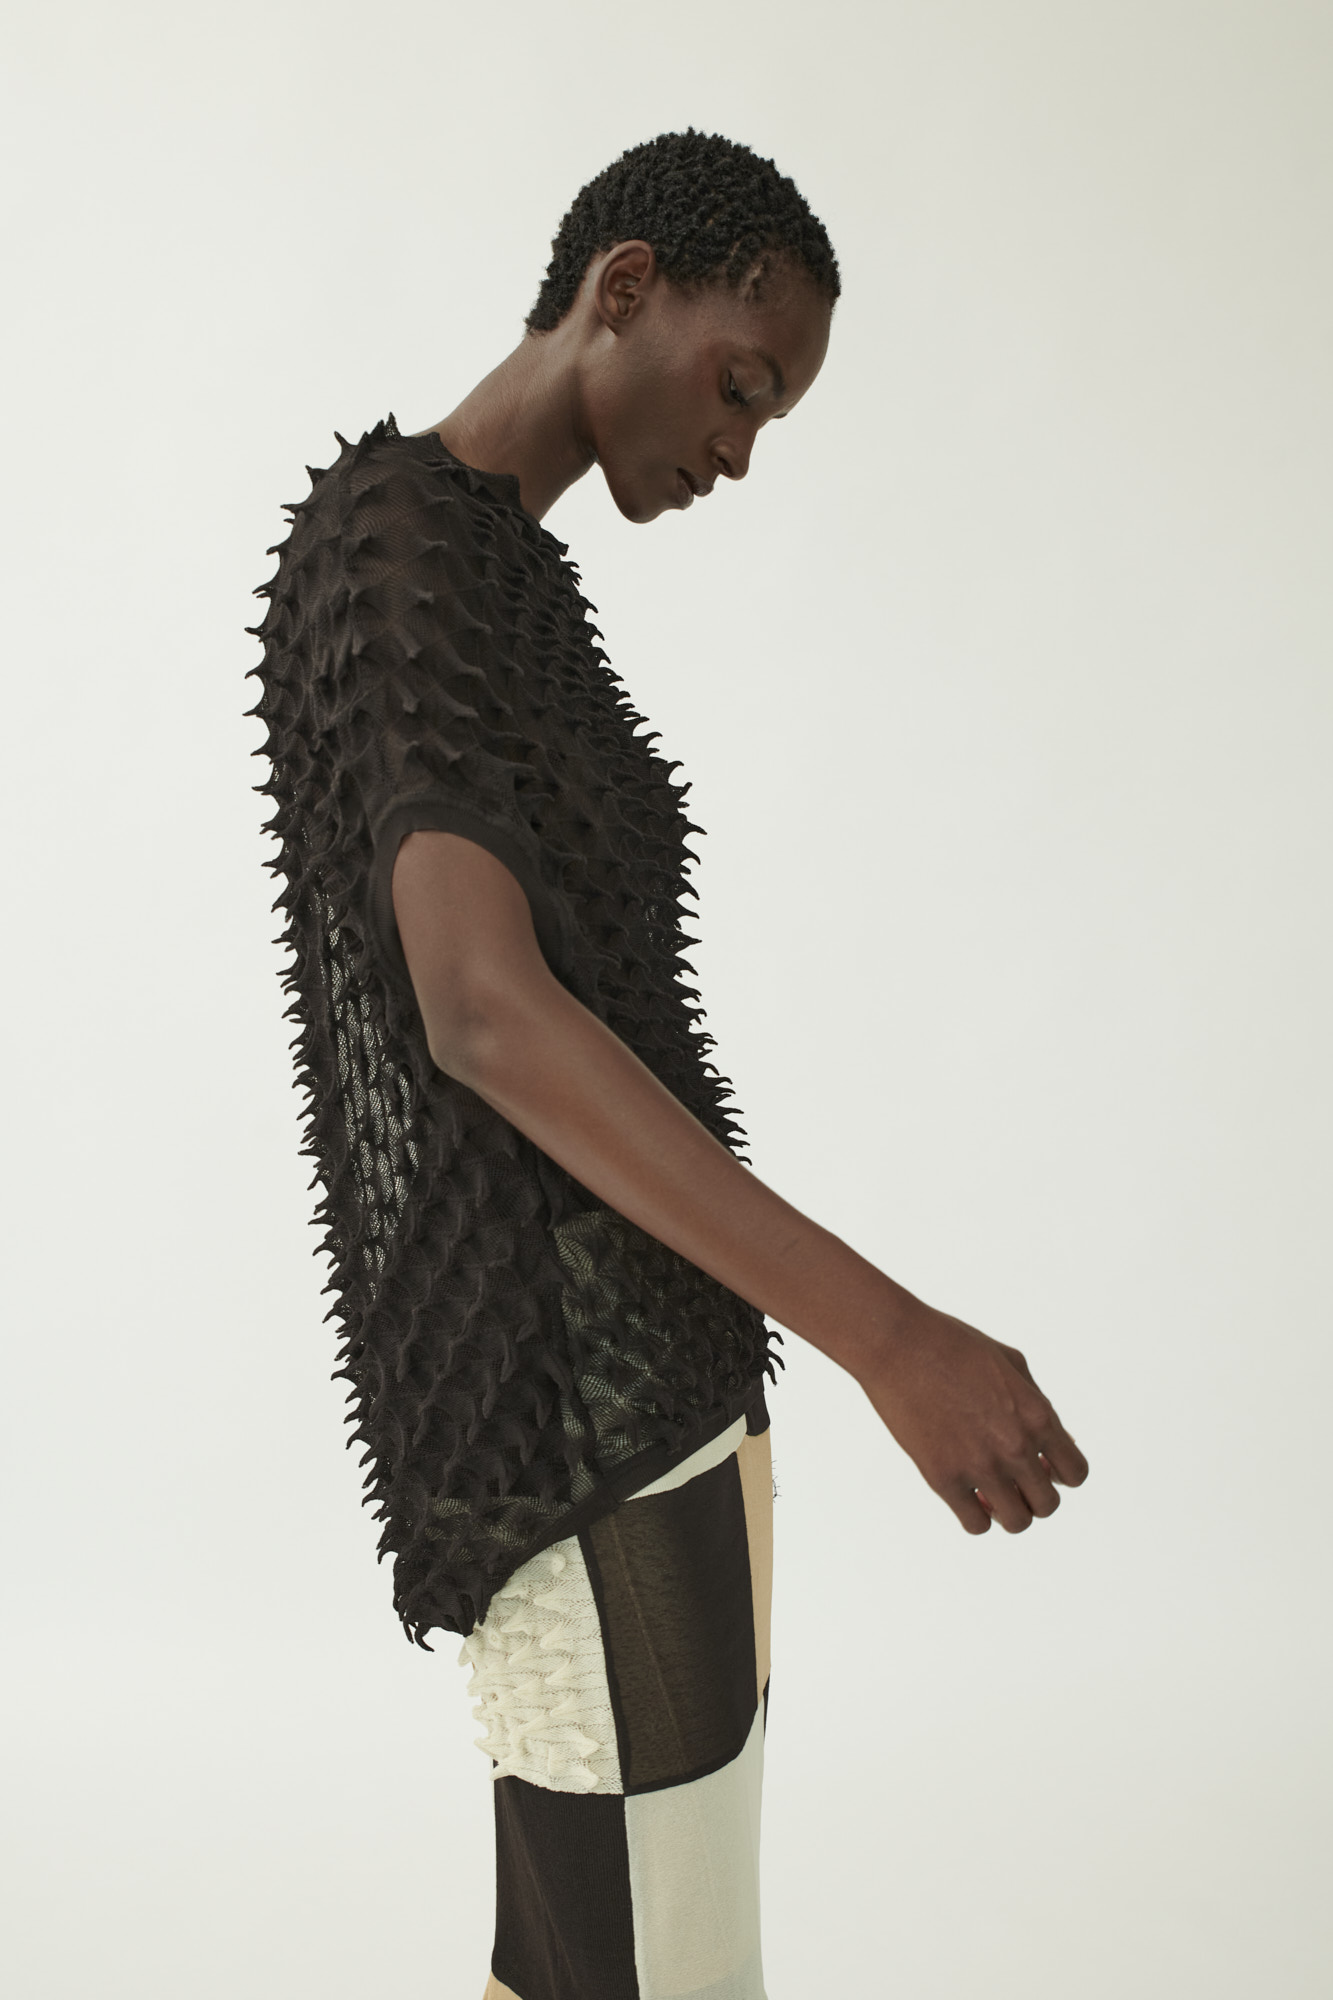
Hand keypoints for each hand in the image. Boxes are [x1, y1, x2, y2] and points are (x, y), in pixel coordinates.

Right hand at [861, 1302, 1088, 1533]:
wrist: (897, 1344)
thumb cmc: (953, 1345)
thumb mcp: (1011, 1363)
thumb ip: (1040, 1404)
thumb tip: (1064, 1443)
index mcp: (1037, 1415)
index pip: (1075, 1473)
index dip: (1061, 1473)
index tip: (1041, 1465)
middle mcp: (1015, 1446)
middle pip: (1048, 1504)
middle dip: (1034, 1495)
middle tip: (1013, 1480)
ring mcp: (979, 1465)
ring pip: (1017, 1522)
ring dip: (1009, 1512)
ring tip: (991, 1493)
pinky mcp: (943, 1478)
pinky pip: (975, 1525)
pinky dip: (976, 1517)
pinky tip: (966, 1495)